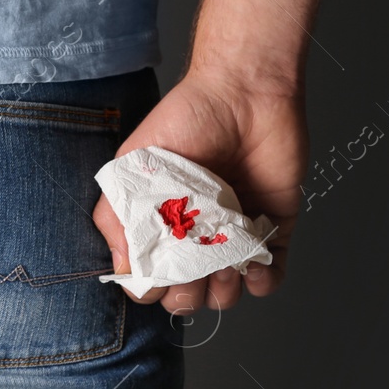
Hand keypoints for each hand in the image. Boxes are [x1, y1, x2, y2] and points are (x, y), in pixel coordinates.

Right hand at [92, 70, 306, 314]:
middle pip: (187, 296)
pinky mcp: (272, 228)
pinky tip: (255, 265)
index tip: (158, 268)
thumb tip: (122, 267)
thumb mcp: (132, 166)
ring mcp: (233, 235)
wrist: (244, 92)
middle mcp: (194, 236)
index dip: (152, 285)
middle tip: (193, 267)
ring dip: (224, 291)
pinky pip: (271, 275)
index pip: (150, 279)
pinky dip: (265, 281)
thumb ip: (116, 217)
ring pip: (226, 293)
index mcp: (160, 225)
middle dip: (188, 295)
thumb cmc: (186, 120)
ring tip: (225, 264)